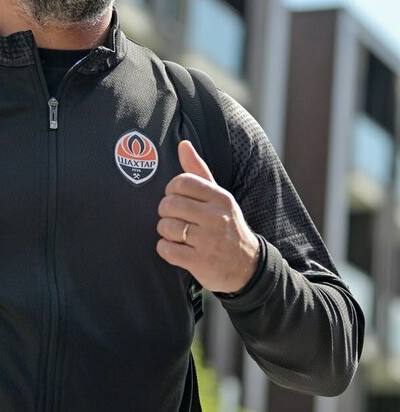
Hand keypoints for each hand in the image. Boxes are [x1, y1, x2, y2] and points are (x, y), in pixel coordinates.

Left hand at [156, 140, 259, 292]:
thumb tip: (183, 144)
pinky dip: (166, 249)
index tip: (176, 198)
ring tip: (179, 235)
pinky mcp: (200, 262)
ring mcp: (209, 241)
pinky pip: (166, 249)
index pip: (181, 182)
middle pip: (169, 204)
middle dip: (166, 212)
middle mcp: (216, 217)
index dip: (171, 190)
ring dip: (166, 232)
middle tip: (176, 218)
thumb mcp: (218, 197)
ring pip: (165, 227)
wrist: (247, 266)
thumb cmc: (227, 226)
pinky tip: (177, 249)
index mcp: (220, 198)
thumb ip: (198, 171)